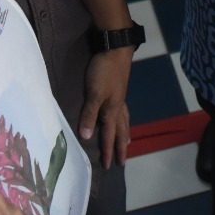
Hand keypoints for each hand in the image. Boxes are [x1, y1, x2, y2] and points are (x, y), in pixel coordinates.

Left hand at [78, 47, 132, 167]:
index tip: (108, 166)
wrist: (116, 48)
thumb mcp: (94, 93)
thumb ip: (89, 115)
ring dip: (125, 133)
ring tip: (127, 142)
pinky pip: (123, 110)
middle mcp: (118, 106)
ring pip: (124, 120)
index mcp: (111, 110)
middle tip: (123, 161)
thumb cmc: (104, 71)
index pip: (108, 135)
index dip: (107, 151)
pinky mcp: (119, 88)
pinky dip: (124, 118)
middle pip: (120, 130)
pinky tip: (121, 114)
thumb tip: (87, 137)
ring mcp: (120, 97)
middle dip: (120, 147)